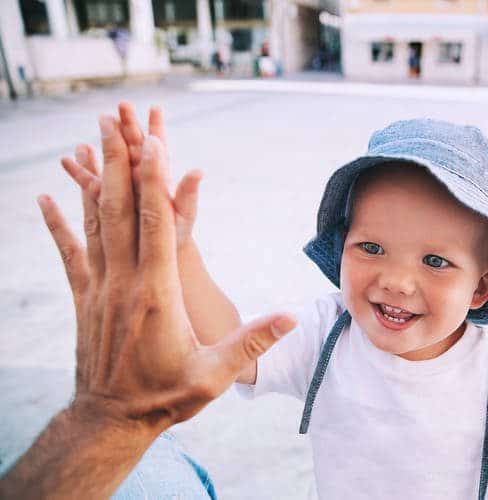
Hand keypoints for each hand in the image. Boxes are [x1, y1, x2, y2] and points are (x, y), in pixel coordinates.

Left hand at [41, 114, 295, 430]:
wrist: (111, 420)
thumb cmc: (166, 397)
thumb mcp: (215, 375)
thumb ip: (254, 343)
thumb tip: (293, 317)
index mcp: (157, 294)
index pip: (156, 226)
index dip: (155, 182)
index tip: (153, 143)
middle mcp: (124, 282)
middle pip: (121, 211)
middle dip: (120, 162)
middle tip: (114, 119)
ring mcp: (99, 288)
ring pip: (95, 223)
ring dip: (94, 179)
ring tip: (88, 141)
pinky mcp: (84, 298)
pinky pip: (70, 252)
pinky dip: (59, 222)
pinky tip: (48, 197)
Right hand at [61, 102, 200, 250]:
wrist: (157, 260)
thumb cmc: (174, 239)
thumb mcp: (182, 217)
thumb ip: (187, 194)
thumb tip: (198, 171)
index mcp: (159, 180)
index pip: (158, 150)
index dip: (156, 129)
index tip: (156, 108)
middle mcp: (140, 180)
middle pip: (133, 148)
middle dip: (128, 127)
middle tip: (121, 106)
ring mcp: (123, 189)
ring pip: (110, 162)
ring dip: (102, 146)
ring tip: (96, 123)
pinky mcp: (107, 203)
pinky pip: (92, 184)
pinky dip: (80, 172)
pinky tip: (67, 159)